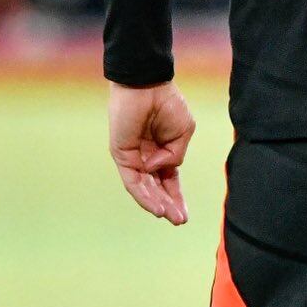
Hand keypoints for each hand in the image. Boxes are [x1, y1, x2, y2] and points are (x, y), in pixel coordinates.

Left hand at [108, 81, 196, 224]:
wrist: (147, 85)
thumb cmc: (167, 104)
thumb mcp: (183, 132)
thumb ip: (175, 155)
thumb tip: (158, 169)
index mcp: (162, 151)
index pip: (169, 180)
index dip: (177, 197)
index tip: (184, 215)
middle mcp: (146, 157)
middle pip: (157, 188)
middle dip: (169, 205)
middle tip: (179, 221)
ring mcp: (133, 157)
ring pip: (145, 188)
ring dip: (157, 204)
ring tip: (170, 217)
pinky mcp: (122, 154)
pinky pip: (133, 180)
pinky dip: (144, 194)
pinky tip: (156, 206)